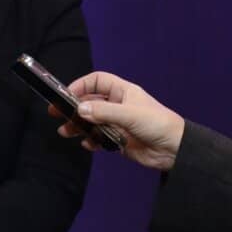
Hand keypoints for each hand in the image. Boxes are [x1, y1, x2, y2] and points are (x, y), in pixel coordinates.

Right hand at [56, 71, 184, 170]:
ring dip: (79, 125)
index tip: (66, 94)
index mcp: (123, 92)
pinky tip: (87, 144)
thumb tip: (80, 109)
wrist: (176, 150)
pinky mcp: (119, 140)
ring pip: (92, 121)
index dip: (81, 84)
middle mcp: (119, 105)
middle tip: (56, 113)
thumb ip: (104, 112)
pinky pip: (100, 138)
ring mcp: (118, 123)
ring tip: (65, 132)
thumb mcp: (130, 115)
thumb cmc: (157, 124)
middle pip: (91, 101)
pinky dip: (91, 140)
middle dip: (74, 107)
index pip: (97, 81)